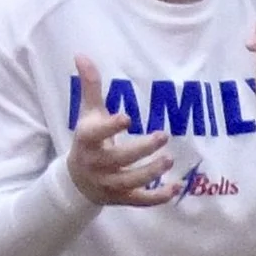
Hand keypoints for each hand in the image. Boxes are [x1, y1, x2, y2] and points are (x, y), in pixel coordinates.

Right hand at [65, 59, 176, 205]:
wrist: (77, 180)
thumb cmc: (89, 140)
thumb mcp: (88, 114)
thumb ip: (90, 87)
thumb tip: (81, 54)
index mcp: (87, 141)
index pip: (95, 135)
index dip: (110, 127)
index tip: (127, 117)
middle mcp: (97, 164)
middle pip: (119, 159)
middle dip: (141, 149)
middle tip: (163, 135)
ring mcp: (109, 183)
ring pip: (131, 181)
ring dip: (152, 172)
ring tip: (170, 159)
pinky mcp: (122, 198)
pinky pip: (141, 201)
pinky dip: (159, 196)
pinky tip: (177, 187)